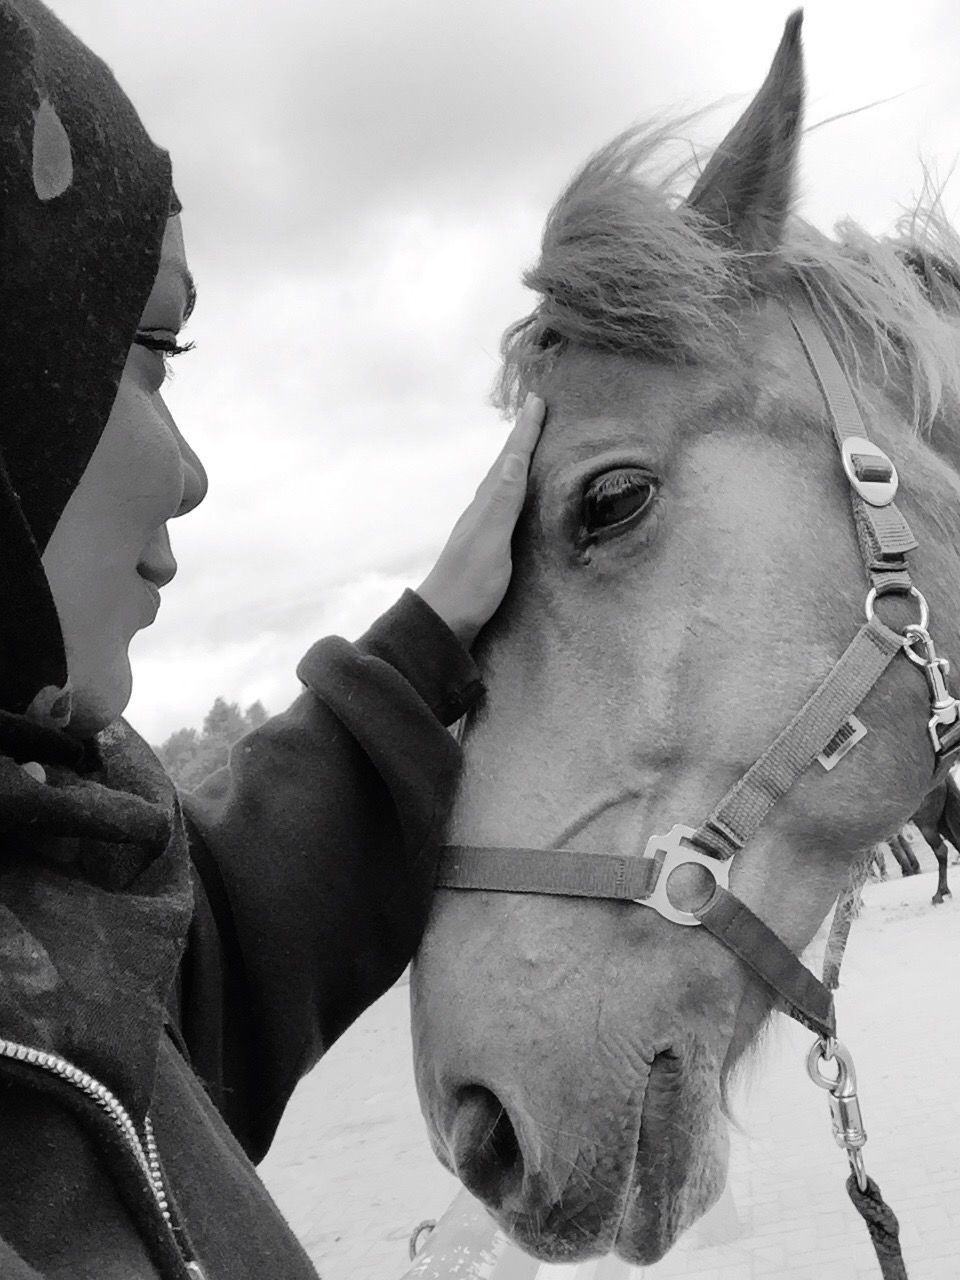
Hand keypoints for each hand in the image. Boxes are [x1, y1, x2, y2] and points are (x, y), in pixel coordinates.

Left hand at [417, 393, 544, 648]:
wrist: (444, 621)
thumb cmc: (468, 584)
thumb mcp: (490, 540)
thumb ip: (502, 500)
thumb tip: (515, 456)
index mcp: (486, 503)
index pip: (510, 459)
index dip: (525, 431)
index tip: (539, 400)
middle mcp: (484, 510)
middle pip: (507, 465)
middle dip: (523, 437)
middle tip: (538, 410)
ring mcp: (486, 528)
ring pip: (507, 483)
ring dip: (520, 461)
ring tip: (533, 443)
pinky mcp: (491, 547)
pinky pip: (509, 505)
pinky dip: (519, 489)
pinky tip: (521, 497)